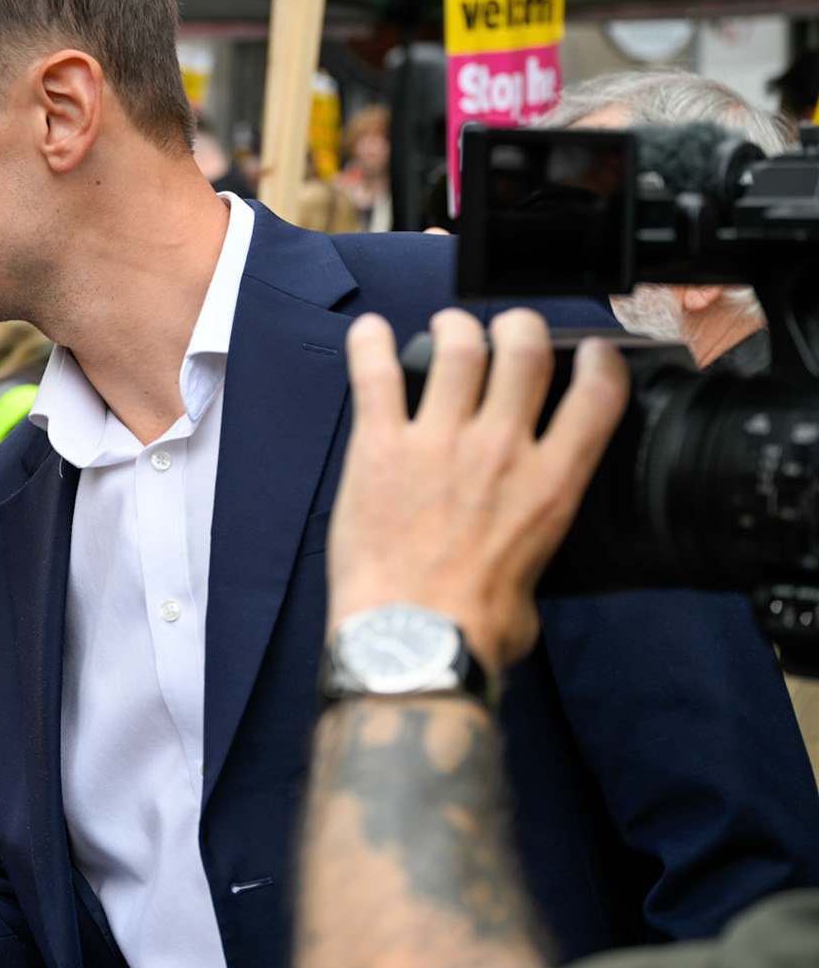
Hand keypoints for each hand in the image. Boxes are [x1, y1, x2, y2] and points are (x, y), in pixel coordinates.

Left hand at [328, 307, 627, 672]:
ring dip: (454, 328)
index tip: (589, 350)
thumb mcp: (539, 580)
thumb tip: (523, 558)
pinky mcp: (380, 447)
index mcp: (550, 482)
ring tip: (449, 329)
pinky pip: (374, 374)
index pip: (597, 393)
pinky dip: (369, 344)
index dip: (598, 359)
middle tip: (507, 330)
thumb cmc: (472, 625)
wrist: (413, 640)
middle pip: (524, 349)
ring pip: (457, 347)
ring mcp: (438, 442)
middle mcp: (500, 450)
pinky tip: (369, 332)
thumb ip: (535, 547)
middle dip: (519, 326)